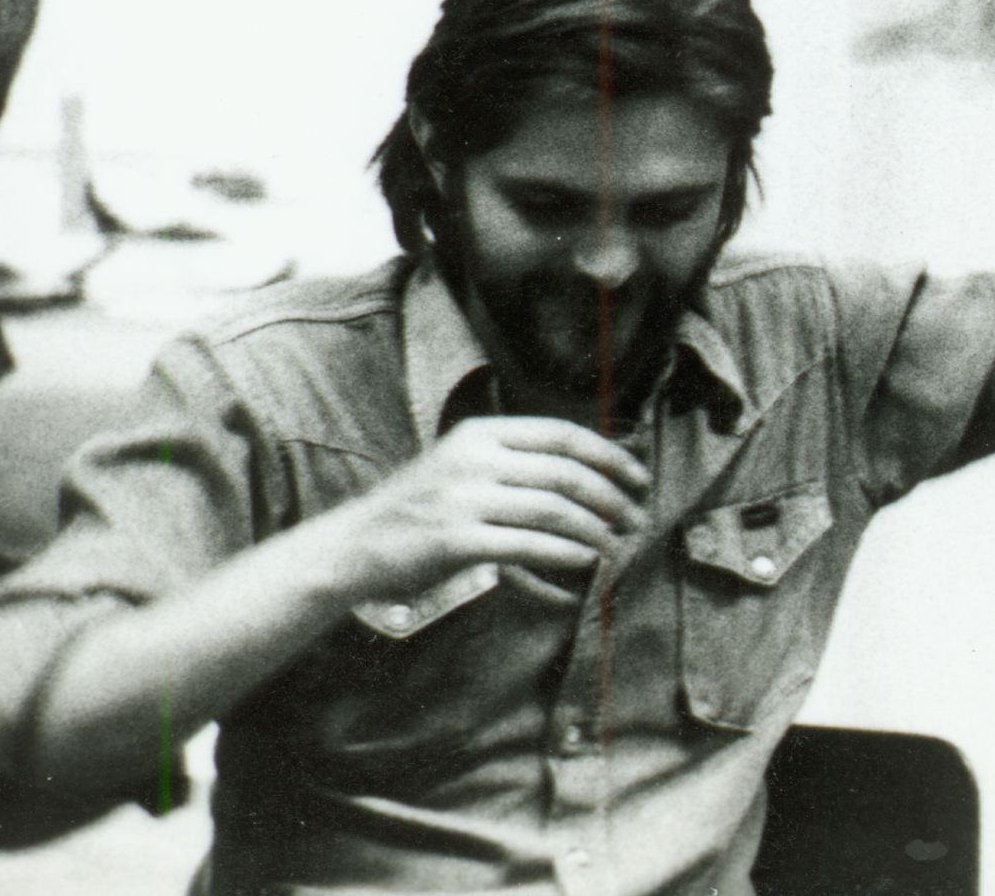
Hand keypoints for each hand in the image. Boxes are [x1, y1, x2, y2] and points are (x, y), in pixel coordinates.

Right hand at [325, 417, 651, 601]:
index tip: (639, 477)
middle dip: (612, 497)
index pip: (563, 435)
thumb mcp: (462, 466)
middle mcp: (475, 458)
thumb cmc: (419, 510)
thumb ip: (515, 464)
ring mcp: (464, 497)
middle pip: (566, 473)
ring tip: (616, 545)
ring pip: (554, 509)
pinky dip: (567, 553)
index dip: (610, 456)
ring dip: (596, 530)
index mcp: (482, 433)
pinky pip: (530, 544)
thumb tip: (590, 478)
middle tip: (636, 519)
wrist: (355, 545)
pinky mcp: (457, 540)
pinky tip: (586, 561)